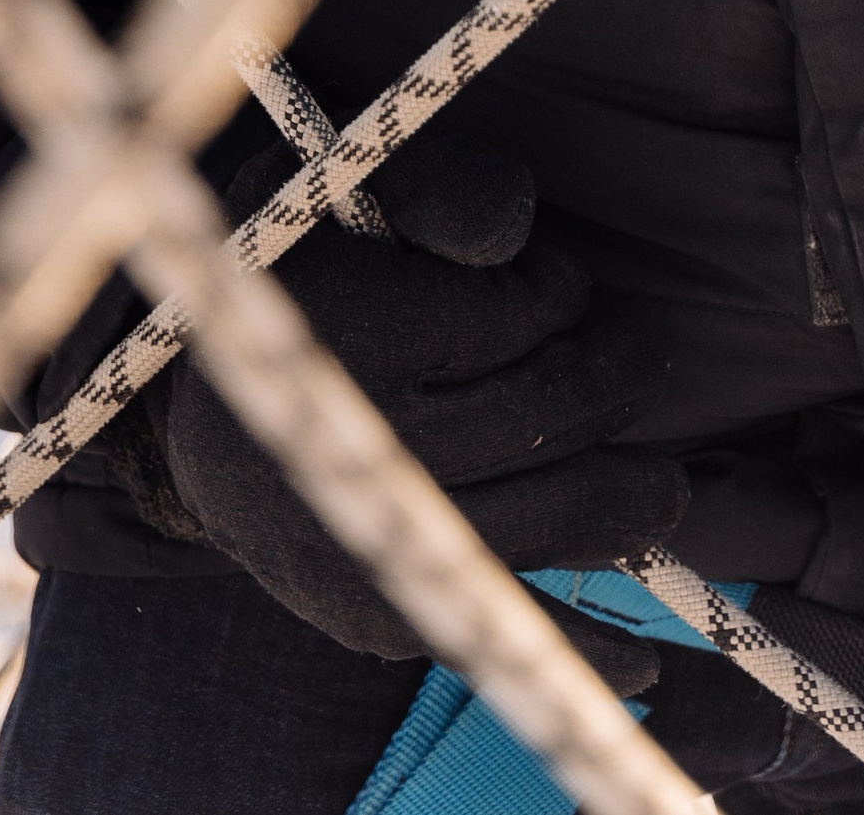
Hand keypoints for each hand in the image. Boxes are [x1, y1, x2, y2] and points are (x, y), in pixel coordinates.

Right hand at [158, 131, 686, 660]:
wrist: (203, 420)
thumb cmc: (296, 282)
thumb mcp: (348, 198)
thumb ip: (441, 192)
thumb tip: (517, 235)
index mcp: (345, 327)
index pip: (513, 319)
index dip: (559, 291)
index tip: (558, 280)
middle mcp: (353, 442)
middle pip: (538, 424)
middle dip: (608, 385)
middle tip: (636, 366)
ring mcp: (367, 539)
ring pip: (536, 524)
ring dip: (620, 503)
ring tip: (661, 489)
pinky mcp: (374, 615)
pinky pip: (495, 631)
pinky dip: (577, 649)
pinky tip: (644, 672)